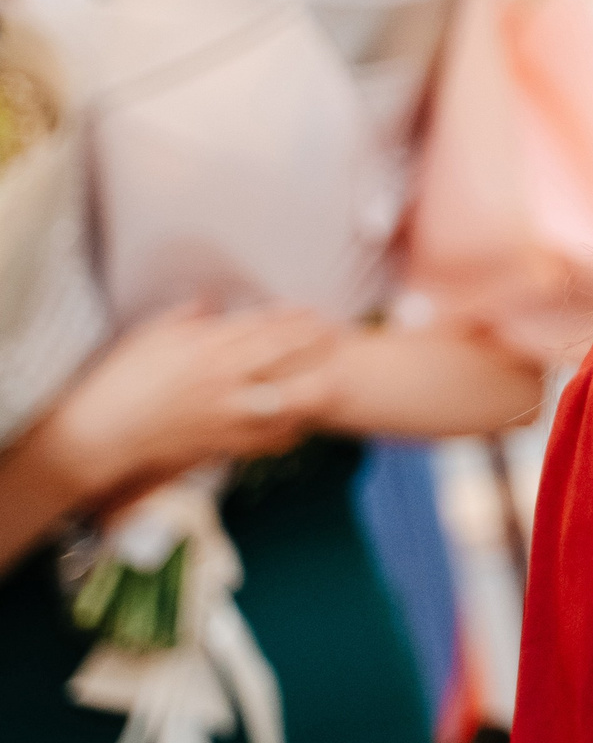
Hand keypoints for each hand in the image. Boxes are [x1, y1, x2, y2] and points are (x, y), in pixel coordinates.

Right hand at [24, 305, 340, 509]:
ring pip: (285, 399)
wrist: (102, 433)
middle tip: (339, 335)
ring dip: (313, 387)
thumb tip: (212, 300)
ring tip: (336, 378)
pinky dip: (289, 431)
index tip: (315, 311)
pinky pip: (267, 438)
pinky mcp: (222, 442)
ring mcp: (226, 413)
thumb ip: (188, 316)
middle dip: (314, 344)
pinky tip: (305, 424)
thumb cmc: (122, 380)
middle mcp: (223, 378)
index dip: (294, 319)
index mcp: (206, 348)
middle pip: (282, 356)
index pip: (262, 328)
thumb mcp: (152, 336)